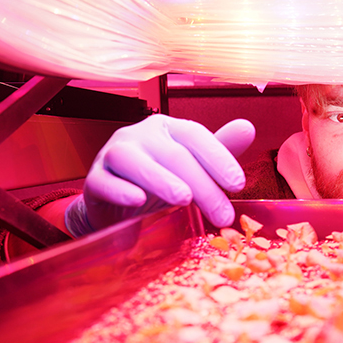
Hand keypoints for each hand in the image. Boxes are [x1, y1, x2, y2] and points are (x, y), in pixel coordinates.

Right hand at [65, 115, 254, 235]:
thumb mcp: (193, 167)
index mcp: (169, 129)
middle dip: (202, 186)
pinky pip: (103, 181)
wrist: (116, 205)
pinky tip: (137, 200)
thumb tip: (248, 127)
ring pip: (135, 161)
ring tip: (183, 199)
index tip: (239, 185)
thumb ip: (219, 150)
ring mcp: (113, 154)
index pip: (196, 136)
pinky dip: (119, 190)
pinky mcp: (94, 179)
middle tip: (223, 215)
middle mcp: (140, 135)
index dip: (219, 158)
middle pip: (174, 155)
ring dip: (161, 179)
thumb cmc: (161, 182)